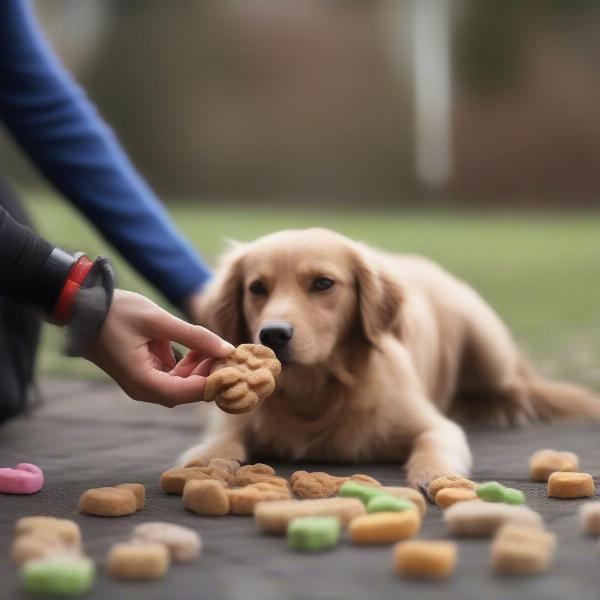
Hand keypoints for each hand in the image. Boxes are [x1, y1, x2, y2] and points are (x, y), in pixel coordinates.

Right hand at [85, 290, 233, 406]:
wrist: (81, 307)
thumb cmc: (115, 312)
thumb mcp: (158, 320)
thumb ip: (194, 336)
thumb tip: (227, 349)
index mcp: (145, 382)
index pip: (192, 392)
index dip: (219, 381)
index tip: (240, 368)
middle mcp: (145, 389)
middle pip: (191, 391)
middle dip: (215, 374)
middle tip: (237, 355)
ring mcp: (145, 382)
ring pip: (186, 383)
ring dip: (204, 367)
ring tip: (220, 346)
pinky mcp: (146, 372)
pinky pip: (176, 374)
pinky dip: (192, 363)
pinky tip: (202, 347)